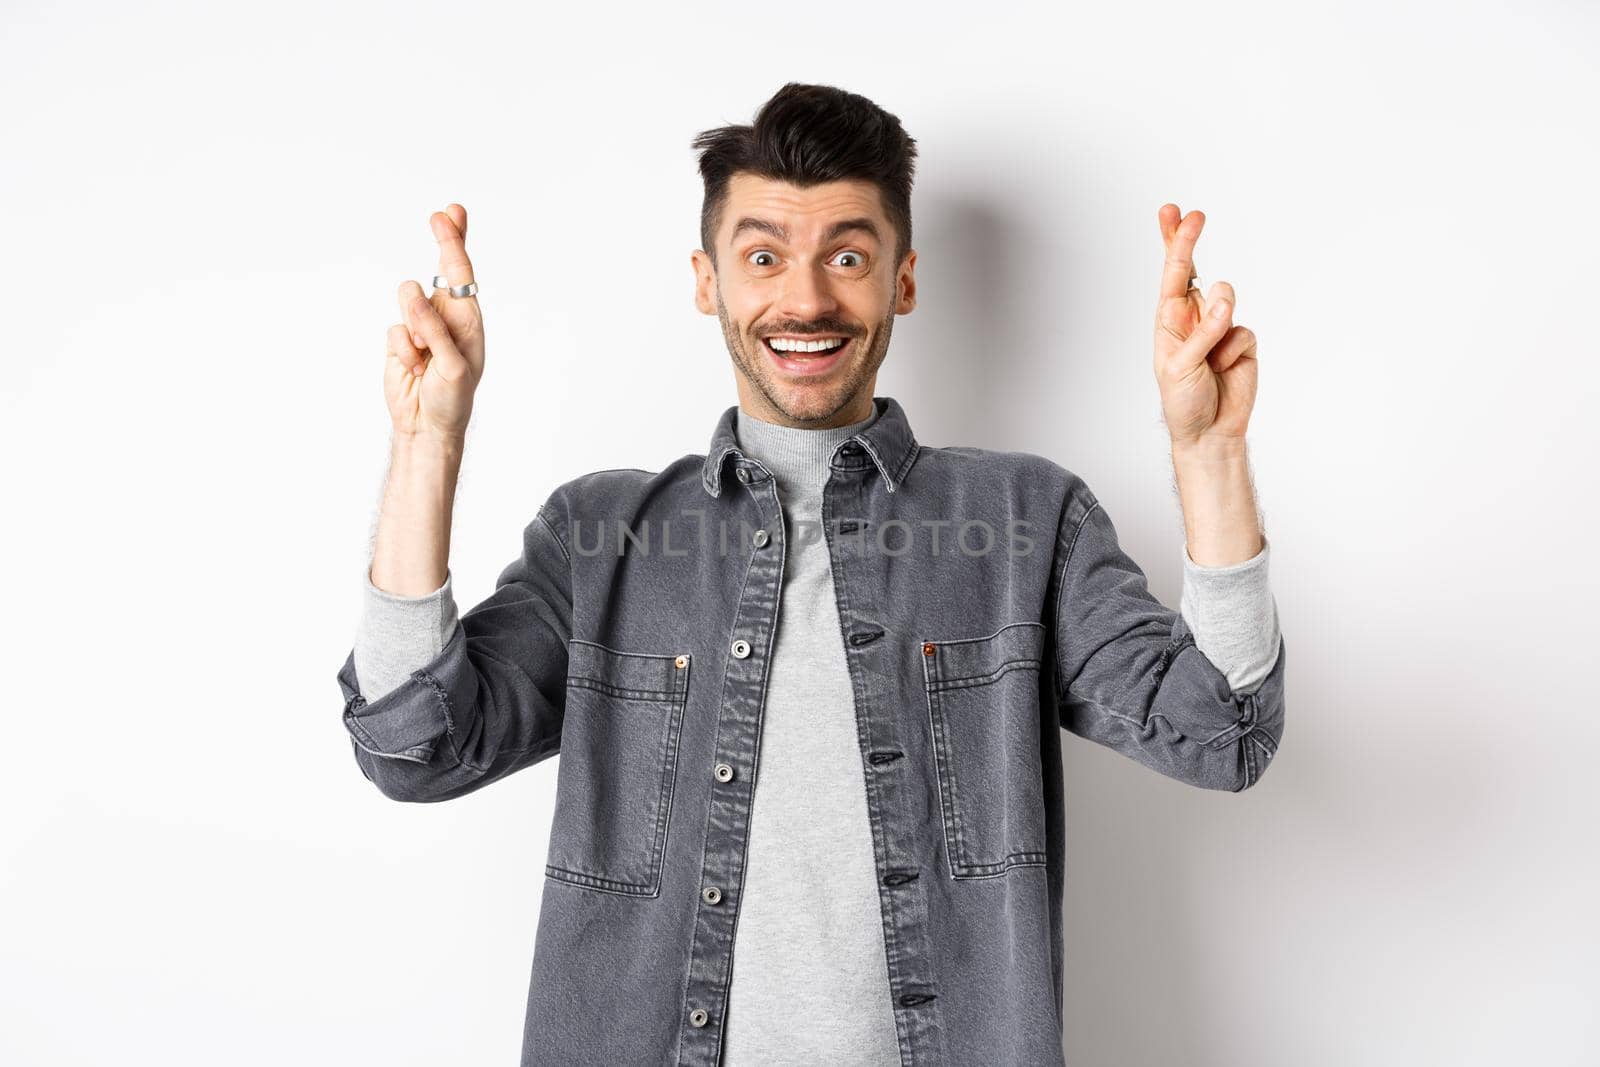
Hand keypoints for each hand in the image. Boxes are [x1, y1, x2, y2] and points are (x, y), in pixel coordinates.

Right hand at [384, 204, 484, 440]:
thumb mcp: (453, 367)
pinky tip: (413, 369)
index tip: (450, 215)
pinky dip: (402, 349)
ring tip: (424, 355)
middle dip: (444, 242)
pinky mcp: (399, 340)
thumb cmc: (452, 400)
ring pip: (407, 298)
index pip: (461, 275)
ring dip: (414, 326)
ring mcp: (420, 327)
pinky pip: (393, 329)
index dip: (456, 243)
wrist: (426, 426)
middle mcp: (446, 318)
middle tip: (441, 216)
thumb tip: (416, 294)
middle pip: (440, 270)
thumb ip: (435, 331)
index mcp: (468, 321)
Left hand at [1152, 204, 1257, 450]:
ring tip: (1210, 356)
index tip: (1174, 213)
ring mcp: (1220, 326)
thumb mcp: (1180, 367)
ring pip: (1226, 297)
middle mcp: (1193, 317)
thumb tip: (1223, 299)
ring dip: (1217, 322)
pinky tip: (1225, 369)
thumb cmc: (1184, 401)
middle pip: (1194, 270)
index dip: (1173, 243)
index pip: (1171, 276)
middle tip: (1194, 214)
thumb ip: (1201, 332)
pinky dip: (1233, 350)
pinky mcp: (1243, 340)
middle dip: (1189, 241)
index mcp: (1170, 321)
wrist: (1210, 431)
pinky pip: (1244, 330)